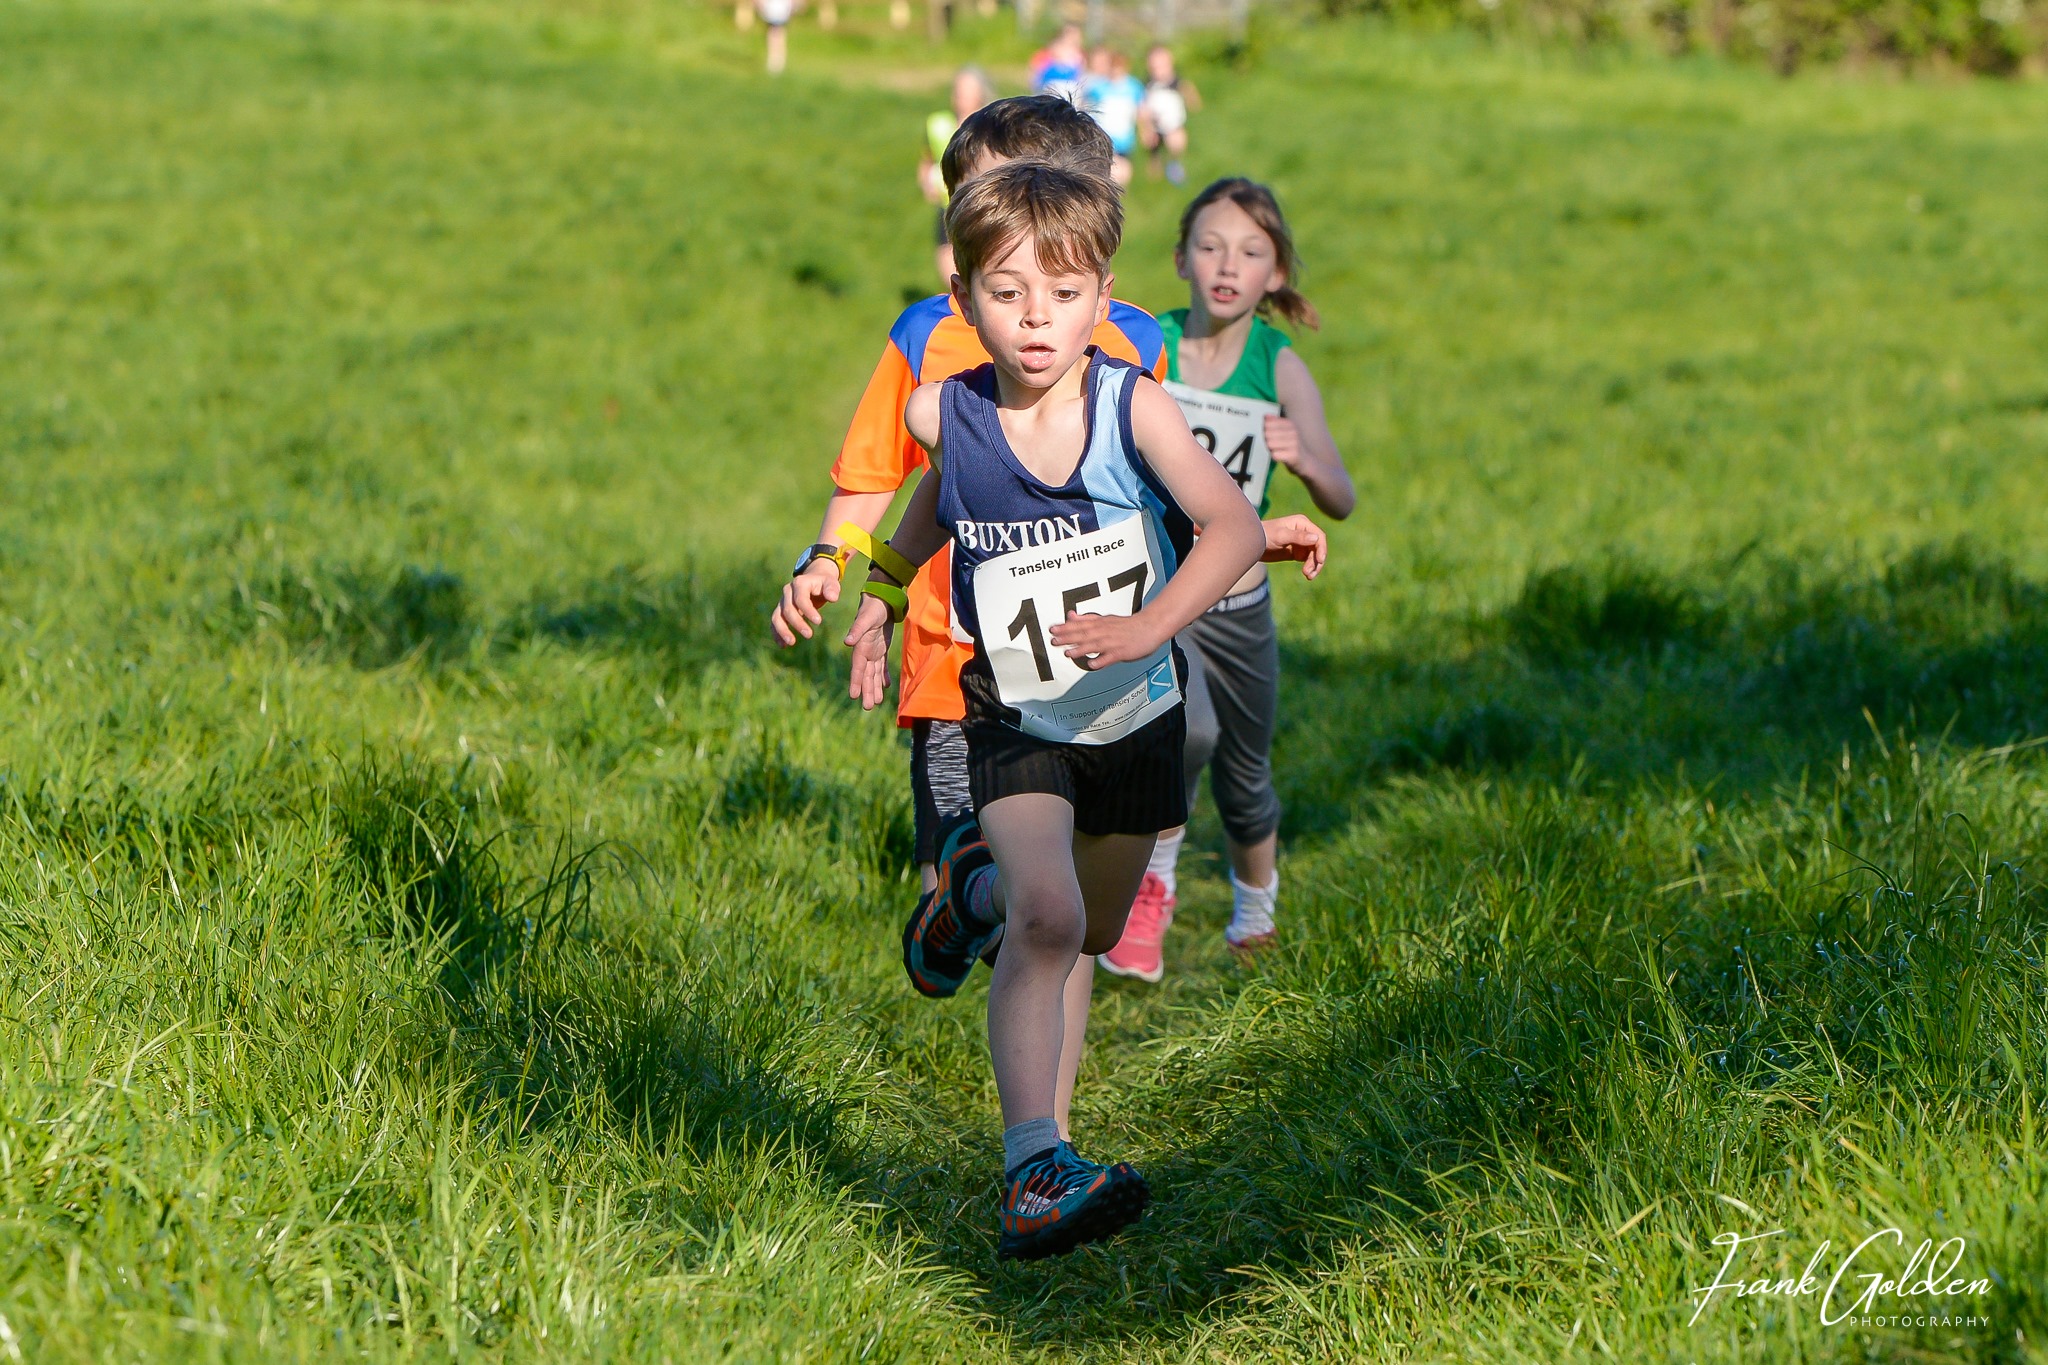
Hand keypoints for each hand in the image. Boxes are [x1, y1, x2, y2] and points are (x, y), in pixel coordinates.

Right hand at [770, 561, 841, 645]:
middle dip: (797, 623)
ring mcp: (782, 601)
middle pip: (788, 609)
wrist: (813, 579)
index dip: (808, 611)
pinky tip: (783, 645)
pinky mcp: (780, 610)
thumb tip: (832, 598)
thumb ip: (832, 589)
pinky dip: (777, 634)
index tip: (819, 622)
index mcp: (799, 583)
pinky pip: (775, 622)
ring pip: (777, 617)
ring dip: (782, 631)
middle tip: (809, 635)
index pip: (800, 599)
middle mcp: (787, 591)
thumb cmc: (824, 583)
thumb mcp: (831, 582)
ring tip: (791, 643)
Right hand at [843, 593, 896, 709]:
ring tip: (876, 702)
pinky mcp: (881, 648)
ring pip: (873, 674)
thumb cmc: (873, 607)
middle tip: (868, 707)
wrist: (881, 599)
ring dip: (874, 687)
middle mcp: (865, 651)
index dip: (856, 682)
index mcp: (860, 647)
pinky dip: (883, 676)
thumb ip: (857, 630)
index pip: (857, 668)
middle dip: (867, 691)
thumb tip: (847, 642)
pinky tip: (885, 686)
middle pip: (865, 675)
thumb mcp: (866, 618)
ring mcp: (873, 651)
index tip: (854, 696)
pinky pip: (881, 666)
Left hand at [1047, 611, 1162, 670]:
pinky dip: (1101, 660)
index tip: (1052, 630)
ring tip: (1069, 653)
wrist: (1150, 626)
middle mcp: (1105, 631)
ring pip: (1095, 645)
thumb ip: (1087, 619)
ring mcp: (1113, 642)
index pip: (1080, 625)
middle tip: (1054, 641)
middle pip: (1084, 634)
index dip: (1065, 628)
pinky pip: (1110, 657)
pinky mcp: (1122, 652)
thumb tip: (1070, 616)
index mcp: (1100, 623)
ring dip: (1081, 649)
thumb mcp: (1105, 619)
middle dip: (1068, 638)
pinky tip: (1092, 664)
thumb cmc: (1128, 625)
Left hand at [1259, 514, 1326, 579]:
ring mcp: (1301, 543)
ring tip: (1308, 575)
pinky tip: (1307, 574)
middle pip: (1318, 548)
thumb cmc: (1264, 535)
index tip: (1320, 560)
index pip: (1318, 536)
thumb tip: (1316, 538)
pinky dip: (1309, 568)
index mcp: (1302, 524)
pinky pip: (1308, 561)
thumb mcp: (1280, 536)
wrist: (1251, 544)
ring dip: (1313, 566)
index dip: (1322, 548)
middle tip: (1309, 573)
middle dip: (1316, 561)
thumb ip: (1297, 537)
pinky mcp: (1297, 553)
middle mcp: (1304, 532)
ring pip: (1314, 556)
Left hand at [1264, 414, 1301, 470]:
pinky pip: (1274, 454)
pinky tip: (1282, 457)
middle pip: (1267, 434)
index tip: (1272, 436)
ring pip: (1270, 444)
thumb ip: (1274, 422)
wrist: (1306, 461)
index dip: (1266, 431)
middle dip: (1267, 441)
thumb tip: (1265, 416)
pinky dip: (1275, 457)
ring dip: (1271, 449)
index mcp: (1290, 424)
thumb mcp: (1285, 431)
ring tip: (1279, 450)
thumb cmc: (1292, 446)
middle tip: (1276, 446)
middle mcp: (1293, 432)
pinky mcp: (1293, 455)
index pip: (1267, 424)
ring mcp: (1294, 443)